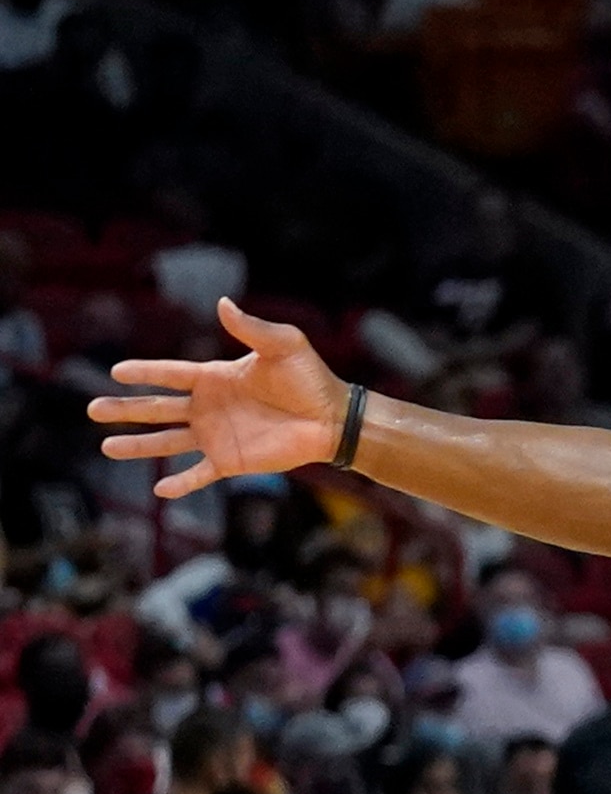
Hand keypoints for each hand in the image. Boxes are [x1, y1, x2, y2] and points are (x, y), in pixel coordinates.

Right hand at [91, 301, 350, 499]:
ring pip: (168, 442)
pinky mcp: (232, 461)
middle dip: (125, 409)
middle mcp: (209, 407)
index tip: (116, 372)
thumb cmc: (310, 378)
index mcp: (215, 378)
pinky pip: (200, 474)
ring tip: (107, 446)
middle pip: (157, 409)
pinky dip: (180, 483)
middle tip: (93, 409)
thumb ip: (250, 328)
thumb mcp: (282, 345)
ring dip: (138, 445)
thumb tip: (221, 303)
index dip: (144, 373)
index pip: (169, 375)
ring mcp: (217, 436)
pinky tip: (159, 489)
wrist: (333, 418)